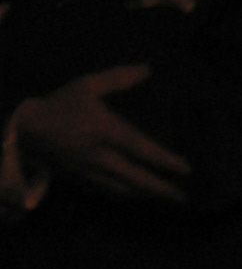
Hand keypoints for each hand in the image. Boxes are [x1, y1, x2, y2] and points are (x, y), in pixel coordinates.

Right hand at [11, 64, 190, 202]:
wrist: (28, 130)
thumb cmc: (60, 104)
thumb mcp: (87, 85)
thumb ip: (118, 79)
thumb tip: (147, 70)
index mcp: (105, 130)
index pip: (141, 148)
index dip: (165, 160)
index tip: (186, 169)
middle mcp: (101, 155)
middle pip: (139, 179)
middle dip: (163, 190)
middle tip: (184, 198)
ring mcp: (92, 172)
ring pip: (127, 190)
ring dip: (149, 195)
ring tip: (167, 198)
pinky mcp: (85, 181)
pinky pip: (112, 192)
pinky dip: (129, 195)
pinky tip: (139, 195)